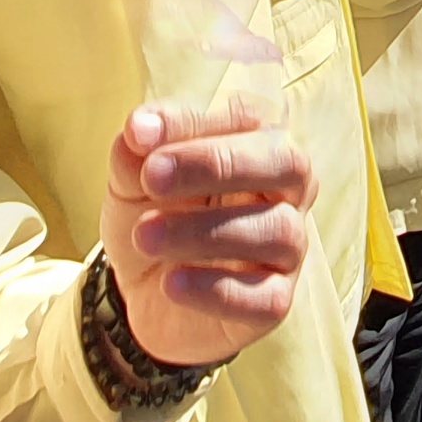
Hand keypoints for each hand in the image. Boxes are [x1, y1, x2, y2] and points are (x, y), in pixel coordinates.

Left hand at [98, 101, 318, 368]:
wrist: (144, 293)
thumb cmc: (155, 216)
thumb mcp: (133, 181)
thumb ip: (136, 152)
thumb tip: (140, 128)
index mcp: (258, 146)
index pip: (248, 119)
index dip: (194, 123)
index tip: (138, 135)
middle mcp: (287, 193)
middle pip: (287, 164)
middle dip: (218, 164)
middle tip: (153, 175)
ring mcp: (288, 250)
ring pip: (276, 231)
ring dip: (203, 231)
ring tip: (145, 235)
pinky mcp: (276, 302)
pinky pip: (267, 297)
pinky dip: (216, 289)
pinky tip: (171, 282)